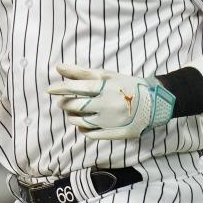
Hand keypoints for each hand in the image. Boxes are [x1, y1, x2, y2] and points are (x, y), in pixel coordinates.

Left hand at [46, 63, 174, 139]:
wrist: (153, 102)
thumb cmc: (125, 85)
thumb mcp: (105, 75)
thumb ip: (81, 72)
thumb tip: (57, 67)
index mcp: (104, 87)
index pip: (75, 88)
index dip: (60, 89)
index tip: (50, 90)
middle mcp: (106, 104)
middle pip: (75, 106)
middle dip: (65, 104)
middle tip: (61, 102)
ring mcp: (110, 120)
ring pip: (80, 122)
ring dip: (71, 117)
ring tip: (71, 112)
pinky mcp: (115, 133)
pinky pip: (91, 134)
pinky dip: (83, 129)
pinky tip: (82, 125)